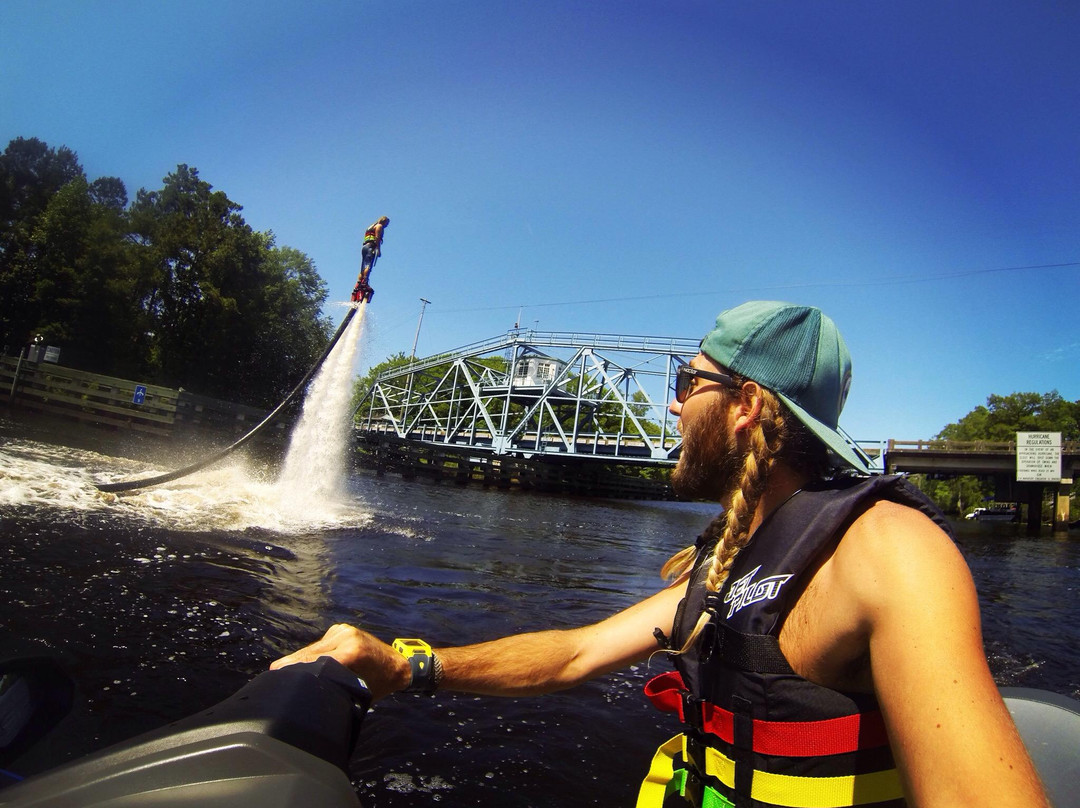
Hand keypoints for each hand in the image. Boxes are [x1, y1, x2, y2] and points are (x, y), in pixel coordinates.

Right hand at [270, 623, 411, 699]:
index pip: (315, 661)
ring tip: (283, 671)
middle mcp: (346, 636)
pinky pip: (320, 644)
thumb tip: (309, 694)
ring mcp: (343, 630)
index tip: (276, 674)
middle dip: (292, 664)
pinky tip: (301, 664)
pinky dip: (311, 654)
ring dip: (300, 659)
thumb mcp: (357, 691)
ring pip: (313, 648)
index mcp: (352, 652)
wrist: (399, 664)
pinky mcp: (341, 629)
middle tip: (273, 674)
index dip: (295, 668)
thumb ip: (334, 686)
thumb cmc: (380, 684)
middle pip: (310, 653)